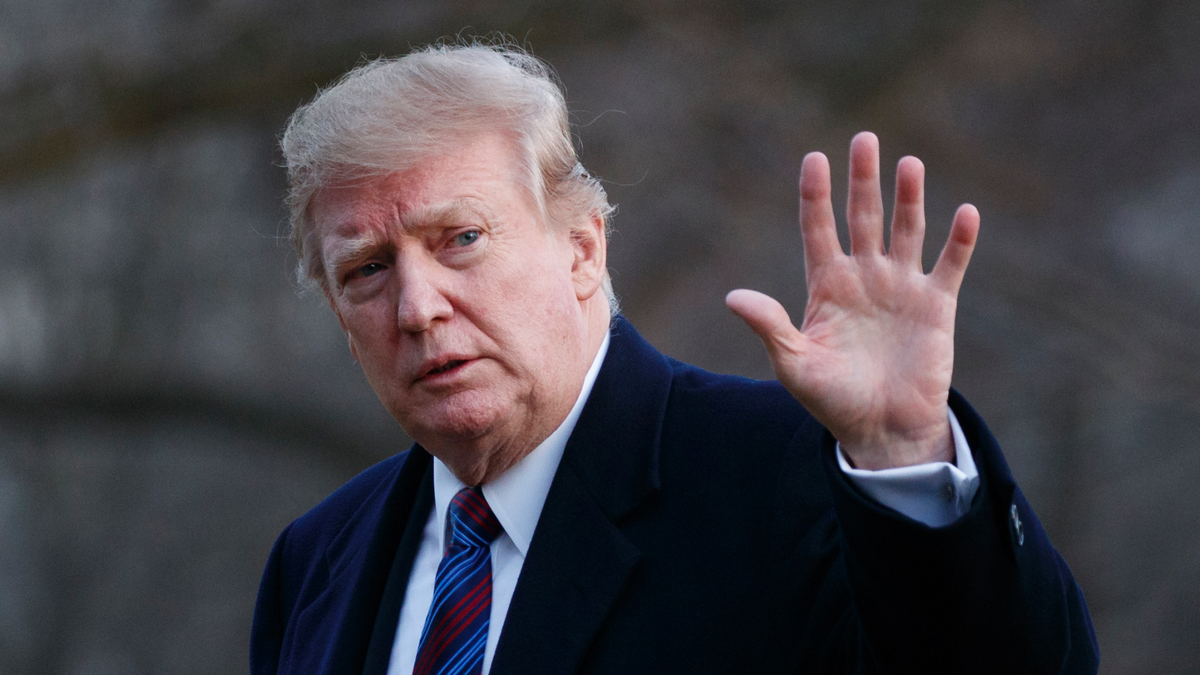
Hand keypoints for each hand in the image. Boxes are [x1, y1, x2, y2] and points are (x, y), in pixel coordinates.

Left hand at [726, 132, 978, 469]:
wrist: (881, 430)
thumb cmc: (832, 399)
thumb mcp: (794, 363)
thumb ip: (770, 326)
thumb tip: (733, 297)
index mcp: (826, 286)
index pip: (818, 229)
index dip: (816, 195)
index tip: (814, 158)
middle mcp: (864, 277)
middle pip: (863, 217)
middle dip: (863, 180)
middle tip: (865, 139)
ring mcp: (901, 288)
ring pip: (906, 230)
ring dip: (908, 198)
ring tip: (909, 163)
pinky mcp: (935, 306)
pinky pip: (949, 266)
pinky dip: (958, 241)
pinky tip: (965, 212)